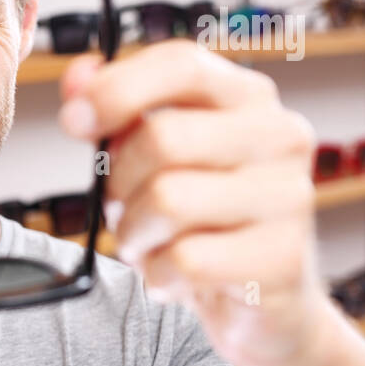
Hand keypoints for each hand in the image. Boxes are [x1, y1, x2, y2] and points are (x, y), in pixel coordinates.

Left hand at [56, 40, 333, 365]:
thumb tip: (77, 76)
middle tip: (124, 209)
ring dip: (136, 233)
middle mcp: (279, 136)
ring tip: (152, 244)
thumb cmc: (200, 219)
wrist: (265, 300)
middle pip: (162, 138)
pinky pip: (185, 260)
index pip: (182, 64)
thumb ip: (113, 110)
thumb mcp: (149, 157)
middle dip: (119, 182)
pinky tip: (175, 277)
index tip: (74, 121)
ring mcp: (290, 196)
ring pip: (169, 201)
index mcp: (246, 98)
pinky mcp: (283, 257)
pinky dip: (159, 274)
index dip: (116, 88)